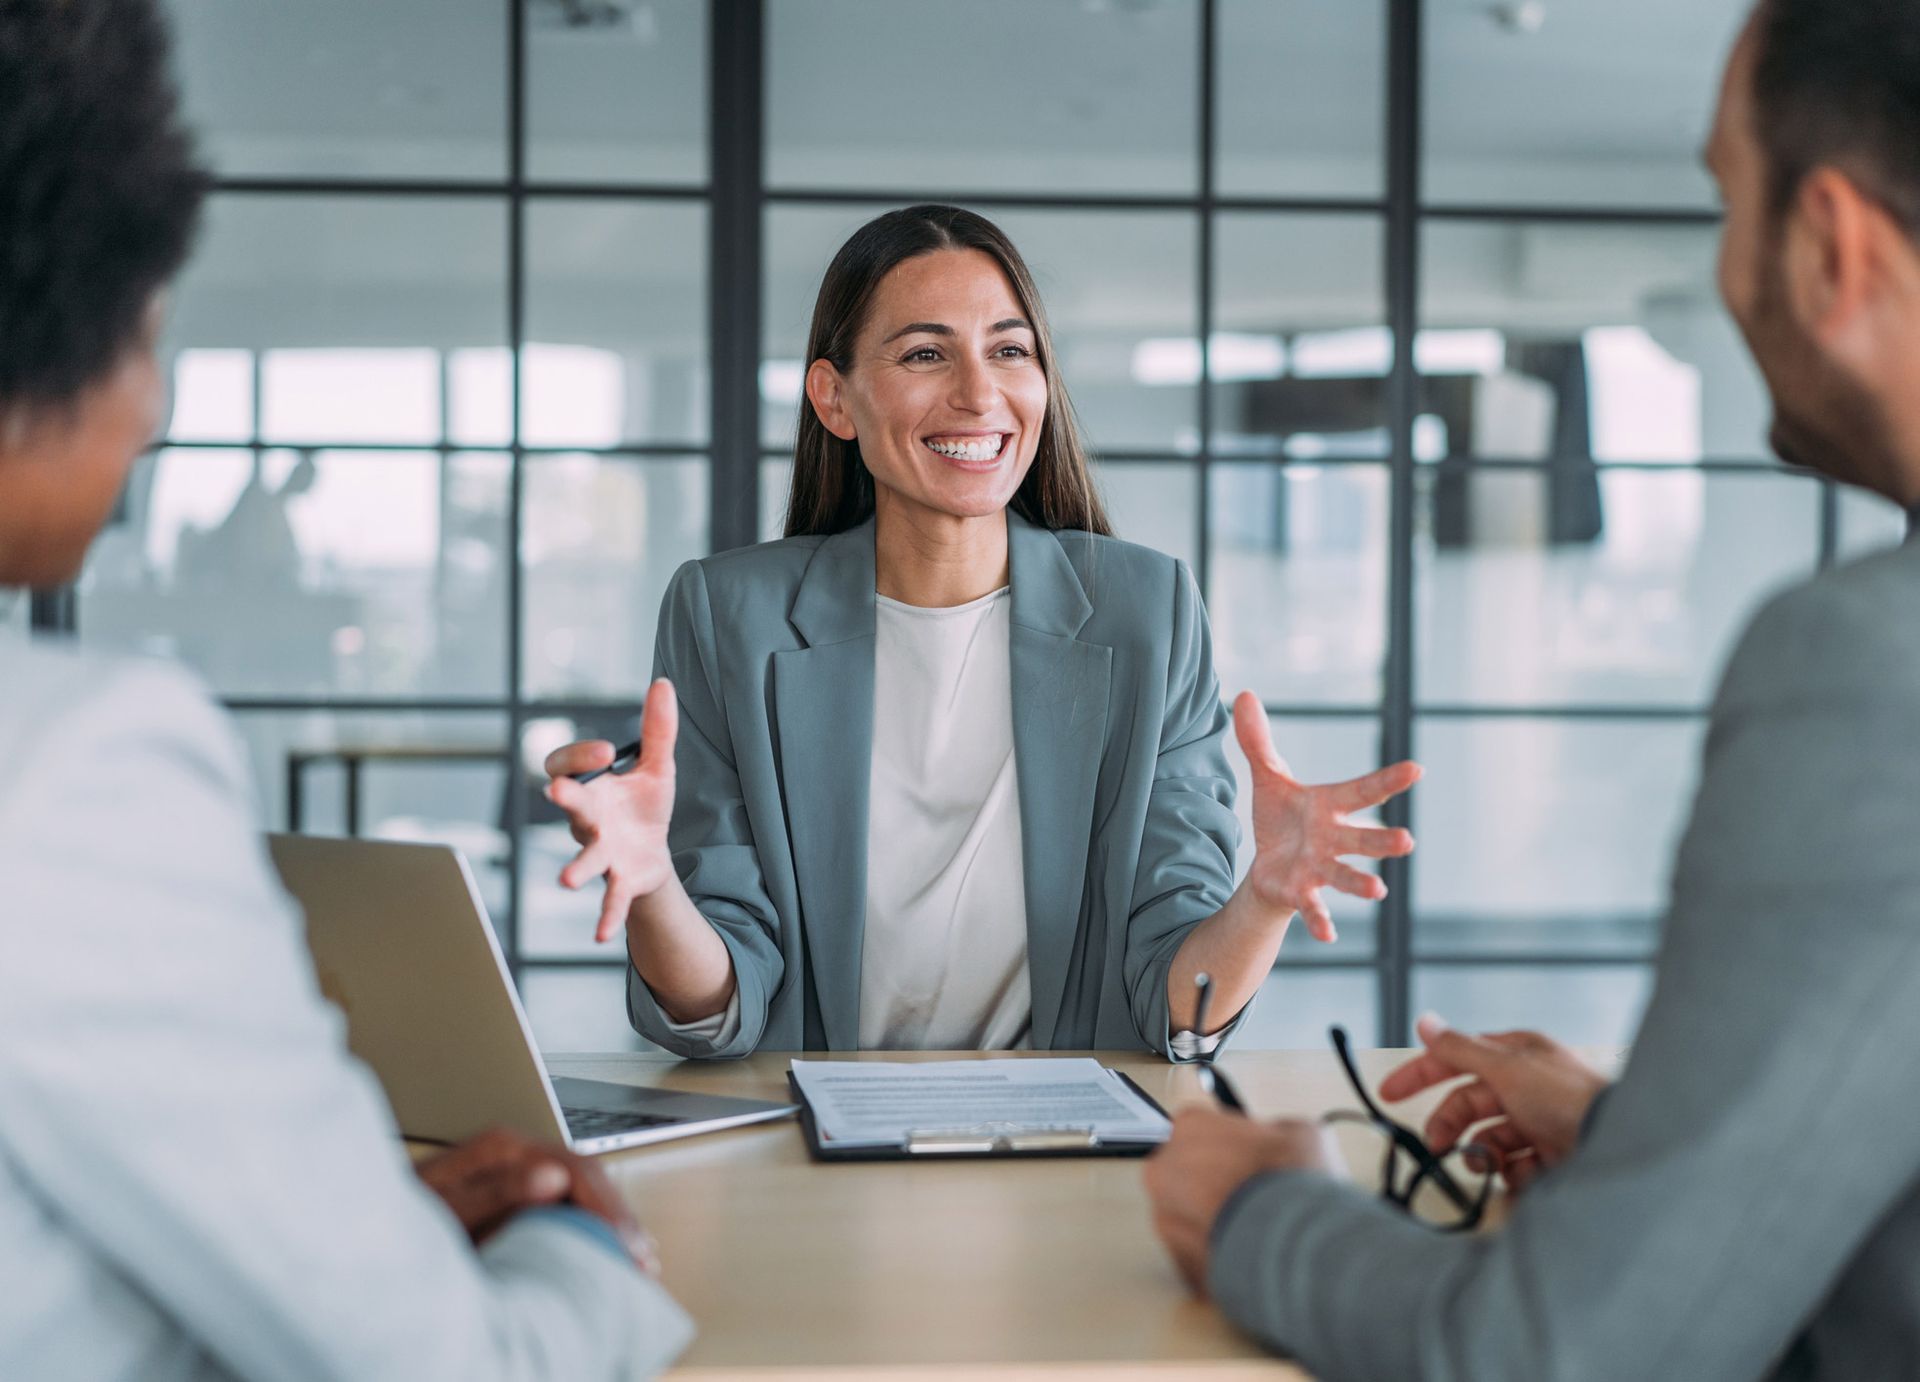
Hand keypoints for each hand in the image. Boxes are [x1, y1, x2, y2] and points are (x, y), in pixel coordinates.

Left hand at [415, 1128, 660, 1274]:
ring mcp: (514, 1172)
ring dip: (609, 1224)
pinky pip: (563, 1204)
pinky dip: (589, 1228)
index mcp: (503, 1149)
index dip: (608, 1209)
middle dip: (618, 1218)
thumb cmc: (394, 1224)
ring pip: (580, 1190)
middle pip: (587, 1176)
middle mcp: (513, 1154)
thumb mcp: (445, 1209)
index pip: (577, 1169)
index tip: (625, 1246)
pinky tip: (604, 1251)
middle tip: (642, 1262)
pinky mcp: (511, 1194)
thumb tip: (552, 1176)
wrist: (363, 1233)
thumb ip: (496, 1190)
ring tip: (634, 1261)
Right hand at [544, 678, 678, 942]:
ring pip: (584, 859)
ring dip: (576, 869)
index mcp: (591, 788)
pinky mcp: (620, 880)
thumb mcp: (656, 766)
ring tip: (567, 880)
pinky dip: (605, 916)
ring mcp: (600, 852)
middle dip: (565, 799)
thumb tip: (663, 682)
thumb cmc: (643, 807)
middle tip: (556, 792)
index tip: (607, 751)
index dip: (580, 756)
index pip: (565, 766)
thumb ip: (657, 730)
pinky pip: (609, 899)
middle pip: (571, 807)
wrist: (653, 853)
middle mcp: (587, 820)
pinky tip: (599, 935)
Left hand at [1143, 1108, 1341, 1297]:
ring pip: (1190, 1215)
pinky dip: (1220, 1252)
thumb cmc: (1292, 1181)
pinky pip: (1199, 1253)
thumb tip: (1276, 1140)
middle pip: (1189, 1172)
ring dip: (1216, 1219)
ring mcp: (1166, 1219)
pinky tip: (1251, 1253)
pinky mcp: (1179, 1263)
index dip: (1231, 1144)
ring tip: (1257, 1228)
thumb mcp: (1299, 1132)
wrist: (1295, 1246)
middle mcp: (1165, 1170)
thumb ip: (1272, 1132)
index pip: (1202, 1128)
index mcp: (1190, 1127)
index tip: (1250, 1156)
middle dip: (1216, 1182)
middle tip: (1254, 1194)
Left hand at [1232, 691, 1420, 940]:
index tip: (1416, 768)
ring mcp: (1321, 868)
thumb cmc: (1281, 821)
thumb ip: (1259, 742)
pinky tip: (1328, 936)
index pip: (1363, 790)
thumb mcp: (1268, 779)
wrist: (1268, 867)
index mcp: (1330, 807)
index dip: (1388, 781)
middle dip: (1383, 841)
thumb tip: (1244, 694)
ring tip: (1379, 891)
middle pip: (1362, 839)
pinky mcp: (1302, 892)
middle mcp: (1334, 839)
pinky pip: (1314, 908)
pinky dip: (1321, 921)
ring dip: (1362, 883)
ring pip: (1345, 875)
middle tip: (1407, 840)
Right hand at [1378, 1013, 1610, 1192]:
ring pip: (1490, 1138)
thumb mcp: (1506, 1066)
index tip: (1389, 1093)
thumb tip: (1425, 1022)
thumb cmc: (1568, 1098)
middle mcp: (1526, 1086)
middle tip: (1436, 1145)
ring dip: (1484, 1153)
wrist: (1618, 1145)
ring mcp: (1539, 1122)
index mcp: (1515, 1055)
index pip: (1455, 1058)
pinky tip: (1526, 1174)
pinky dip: (1515, 1174)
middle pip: (1469, 1104)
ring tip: (1492, 1165)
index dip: (1420, 1074)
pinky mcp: (1551, 1157)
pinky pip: (1517, 1167)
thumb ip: (1460, 1048)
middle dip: (1451, 1125)